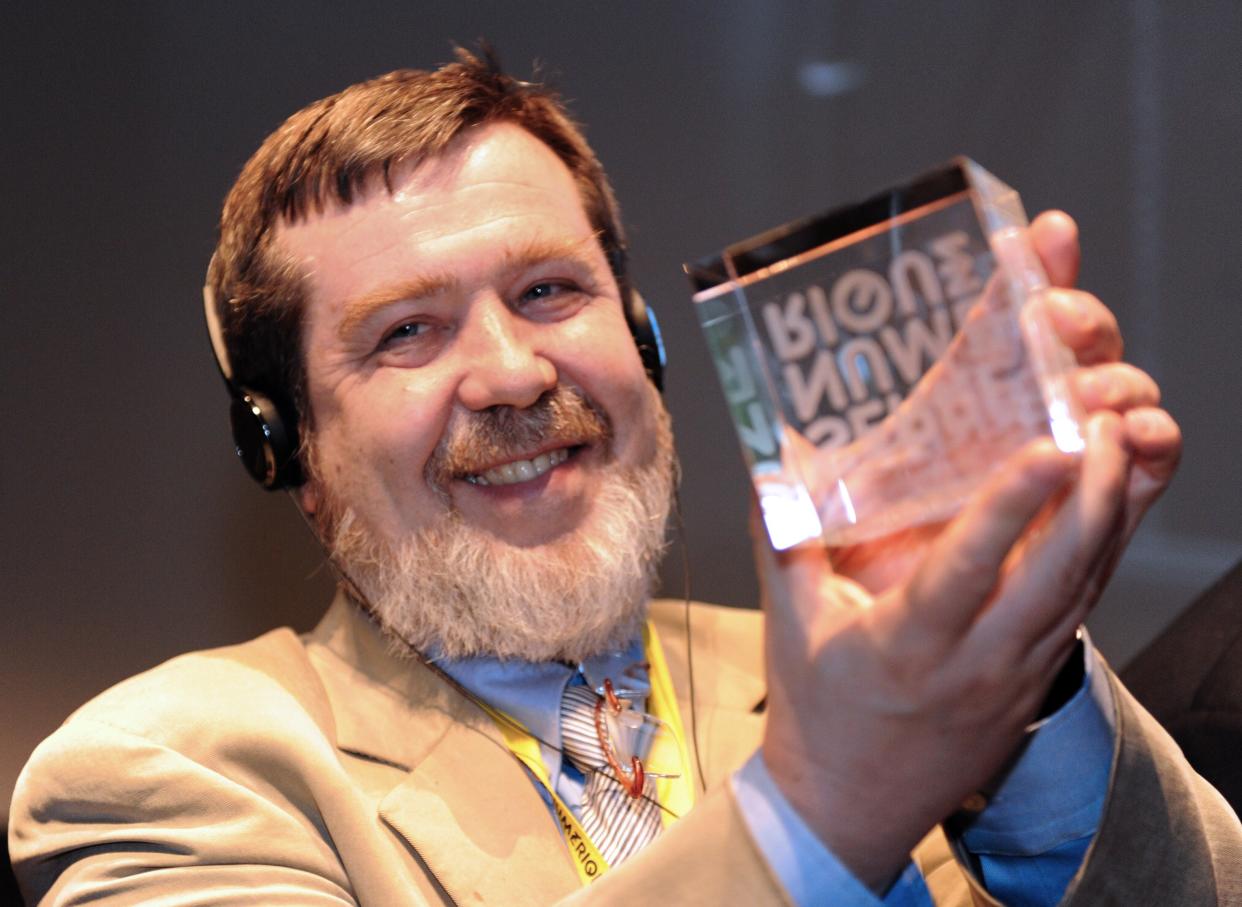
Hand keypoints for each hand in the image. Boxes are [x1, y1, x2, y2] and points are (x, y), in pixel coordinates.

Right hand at [756, 211, 1181, 889]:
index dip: (1010, 505)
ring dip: (1109, 515)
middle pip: (1055, 574)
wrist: (852, 804)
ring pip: (1081, 588)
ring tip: (1121, 445)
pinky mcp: (1034, 683)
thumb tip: (770, 464)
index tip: (1048, 448)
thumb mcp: (788, 627)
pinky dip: (1101, 552)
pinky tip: (1110, 504)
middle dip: (1093, 493)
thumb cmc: (818, 715)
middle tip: (1104, 423)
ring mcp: (1014, 676)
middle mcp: (973, 662)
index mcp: (905, 645)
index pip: (966, 568)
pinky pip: (1079, 610)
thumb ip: (781, 540)